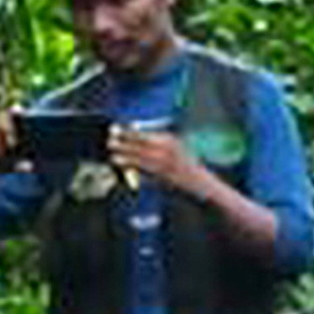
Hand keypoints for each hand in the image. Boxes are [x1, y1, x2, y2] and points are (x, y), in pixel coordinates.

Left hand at [108, 126, 223, 205]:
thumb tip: (136, 132)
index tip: (118, 129)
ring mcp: (168, 166)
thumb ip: (158, 140)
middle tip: (111, 142)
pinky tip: (126, 169)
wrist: (203, 183)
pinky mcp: (165, 179)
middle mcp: (170, 152)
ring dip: (128, 158)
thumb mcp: (175, 146)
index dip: (131, 132)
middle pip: (143, 147)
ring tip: (114, 156)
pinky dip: (136, 171)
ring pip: (143, 160)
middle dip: (126, 144)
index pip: (147, 135)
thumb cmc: (186, 163)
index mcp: (172, 141)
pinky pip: (147, 174)